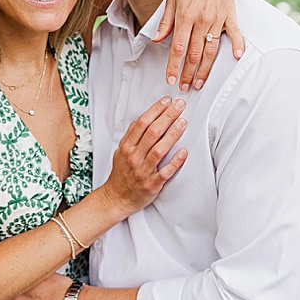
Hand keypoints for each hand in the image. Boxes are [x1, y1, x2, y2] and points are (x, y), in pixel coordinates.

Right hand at [101, 96, 189, 215]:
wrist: (116, 198)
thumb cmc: (121, 174)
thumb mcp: (120, 152)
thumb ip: (132, 136)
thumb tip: (144, 119)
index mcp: (126, 147)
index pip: (141, 123)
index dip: (155, 110)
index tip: (167, 101)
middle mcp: (134, 157)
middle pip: (152, 133)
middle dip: (167, 116)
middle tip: (180, 105)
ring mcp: (142, 171)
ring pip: (159, 150)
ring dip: (172, 135)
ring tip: (183, 122)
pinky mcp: (151, 184)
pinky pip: (165, 172)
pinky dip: (175, 162)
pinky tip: (184, 152)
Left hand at [157, 0, 245, 90]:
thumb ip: (166, 22)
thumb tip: (156, 40)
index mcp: (185, 16)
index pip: (177, 48)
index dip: (174, 66)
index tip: (171, 79)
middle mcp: (201, 19)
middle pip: (194, 53)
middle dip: (188, 73)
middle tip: (185, 87)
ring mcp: (217, 18)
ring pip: (211, 49)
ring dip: (205, 68)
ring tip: (200, 82)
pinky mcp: (230, 14)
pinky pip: (235, 33)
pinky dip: (236, 46)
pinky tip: (236, 58)